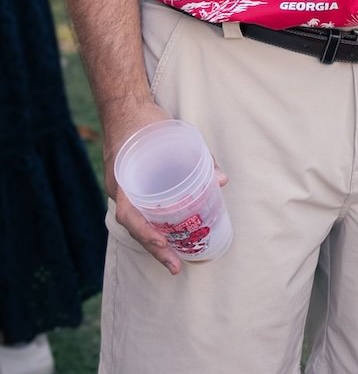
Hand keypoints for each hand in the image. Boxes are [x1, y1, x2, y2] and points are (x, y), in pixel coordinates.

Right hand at [102, 101, 228, 276]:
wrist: (124, 107)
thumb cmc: (144, 122)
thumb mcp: (171, 134)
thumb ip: (198, 157)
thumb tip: (222, 180)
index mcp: (121, 180)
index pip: (127, 214)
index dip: (144, 232)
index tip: (163, 243)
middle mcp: (119, 190)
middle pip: (134, 226)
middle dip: (154, 248)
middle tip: (176, 266)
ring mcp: (122, 190)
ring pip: (137, 222)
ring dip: (154, 242)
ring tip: (176, 260)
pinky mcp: (130, 187)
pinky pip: (140, 211)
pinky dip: (153, 225)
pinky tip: (171, 234)